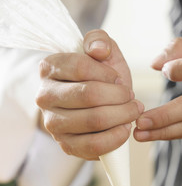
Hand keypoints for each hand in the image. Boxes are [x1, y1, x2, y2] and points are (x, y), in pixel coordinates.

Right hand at [36, 29, 143, 159]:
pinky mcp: (66, 145)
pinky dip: (116, 137)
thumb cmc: (101, 78)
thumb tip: (98, 50)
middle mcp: (45, 96)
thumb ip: (99, 40)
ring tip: (132, 111)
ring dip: (123, 115)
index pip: (80, 67)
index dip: (107, 74)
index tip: (117, 79)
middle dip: (120, 96)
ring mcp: (53, 124)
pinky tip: (124, 128)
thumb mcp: (103, 52)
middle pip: (90, 95)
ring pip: (94, 120)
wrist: (100, 106)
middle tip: (132, 97)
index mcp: (49, 68)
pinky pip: (94, 145)